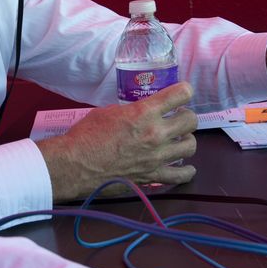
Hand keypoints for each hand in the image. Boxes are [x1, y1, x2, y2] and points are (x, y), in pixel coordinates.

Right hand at [36, 82, 197, 202]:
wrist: (74, 165)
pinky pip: (181, 175)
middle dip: (185, 116)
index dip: (184, 91)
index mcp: (144, 112)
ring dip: (185, 140)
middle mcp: (155, 133)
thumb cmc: (86, 135)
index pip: (181, 94)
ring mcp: (156, 157)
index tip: (181, 94)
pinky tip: (182, 166)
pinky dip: (185, 170)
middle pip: (191, 120)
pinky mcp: (152, 176)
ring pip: (191, 146)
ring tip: (176, 140)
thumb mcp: (109, 111)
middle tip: (175, 118)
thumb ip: (132, 111)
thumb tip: (142, 112)